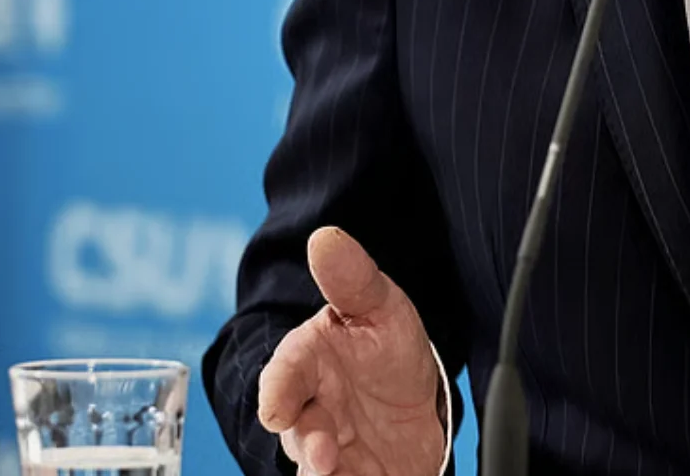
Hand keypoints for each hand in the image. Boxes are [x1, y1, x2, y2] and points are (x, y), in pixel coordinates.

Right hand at [256, 227, 445, 475]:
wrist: (410, 404)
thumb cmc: (383, 350)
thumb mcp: (379, 308)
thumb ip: (352, 278)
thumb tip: (325, 237)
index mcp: (306, 364)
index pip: (283, 375)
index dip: (279, 391)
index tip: (279, 408)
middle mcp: (308, 411)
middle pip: (296, 432)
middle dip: (307, 445)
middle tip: (324, 454)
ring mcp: (325, 449)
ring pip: (312, 467)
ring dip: (321, 472)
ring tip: (336, 472)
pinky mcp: (346, 475)